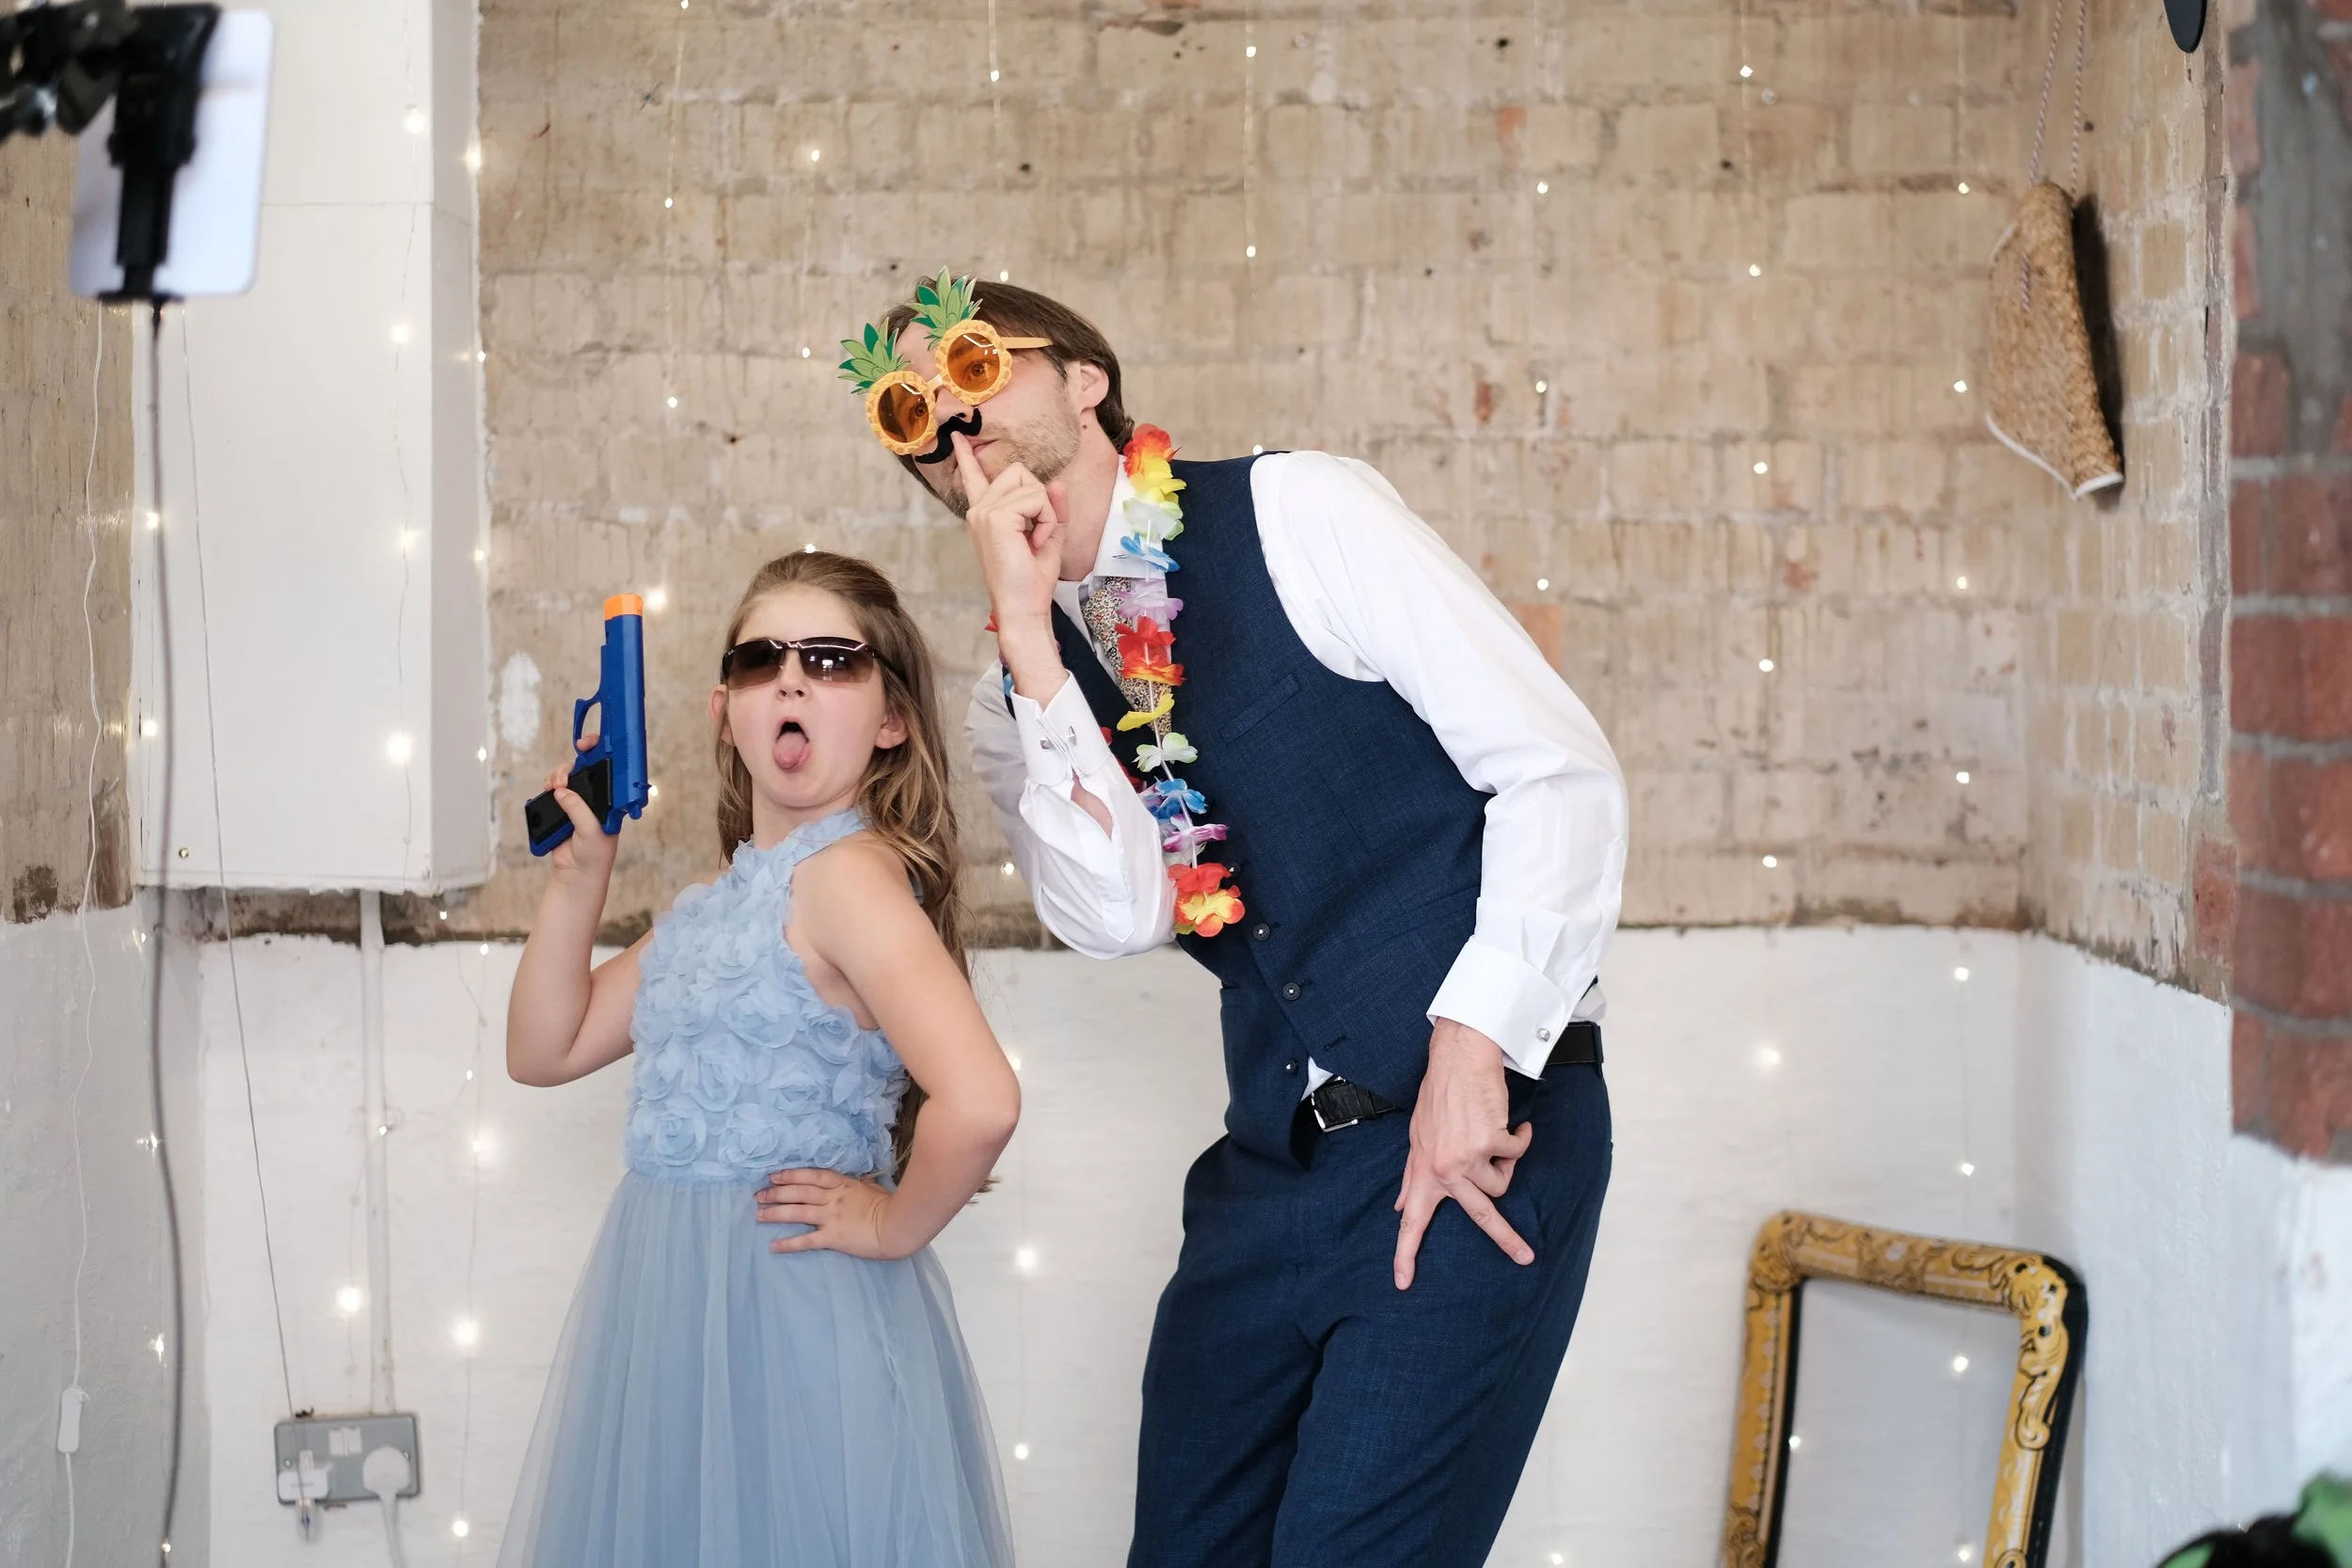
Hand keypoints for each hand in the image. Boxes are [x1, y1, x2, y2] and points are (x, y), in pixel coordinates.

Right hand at [542, 733, 614, 883]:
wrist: (577, 874)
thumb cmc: (595, 854)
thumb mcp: (591, 830)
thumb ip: (578, 809)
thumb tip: (563, 792)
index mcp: (610, 800)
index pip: (607, 770)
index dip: (598, 753)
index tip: (585, 745)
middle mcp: (595, 798)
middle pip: (581, 770)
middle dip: (569, 768)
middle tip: (561, 780)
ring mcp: (578, 803)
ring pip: (565, 779)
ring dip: (556, 776)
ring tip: (552, 786)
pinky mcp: (562, 810)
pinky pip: (554, 792)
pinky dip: (549, 787)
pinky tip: (547, 790)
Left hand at [757, 1167, 906, 1259]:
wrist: (898, 1225)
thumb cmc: (890, 1205)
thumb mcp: (872, 1188)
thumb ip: (857, 1185)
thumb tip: (851, 1182)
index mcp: (843, 1184)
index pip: (812, 1176)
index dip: (791, 1175)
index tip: (774, 1176)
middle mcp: (833, 1198)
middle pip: (799, 1192)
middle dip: (777, 1193)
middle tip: (759, 1195)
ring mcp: (831, 1217)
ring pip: (798, 1212)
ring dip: (776, 1213)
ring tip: (759, 1214)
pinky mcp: (833, 1237)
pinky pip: (807, 1240)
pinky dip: (789, 1243)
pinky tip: (774, 1246)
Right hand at [953, 432, 1066, 684]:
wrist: (1023, 608)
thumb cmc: (1032, 580)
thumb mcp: (1049, 537)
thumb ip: (1053, 508)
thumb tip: (1056, 483)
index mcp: (986, 514)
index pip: (974, 478)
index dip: (967, 457)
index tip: (956, 436)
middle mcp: (979, 509)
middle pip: (1020, 472)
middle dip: (1041, 500)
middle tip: (1036, 536)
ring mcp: (984, 511)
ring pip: (1031, 484)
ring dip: (1046, 512)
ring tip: (1036, 540)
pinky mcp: (995, 516)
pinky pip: (1036, 498)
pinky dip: (1047, 519)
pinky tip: (1035, 541)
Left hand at [1392, 1019, 1532, 1289]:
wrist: (1458, 1060)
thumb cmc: (1441, 1096)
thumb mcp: (1417, 1138)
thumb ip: (1413, 1175)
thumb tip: (1398, 1206)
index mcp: (1423, 1171)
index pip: (1410, 1220)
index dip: (1405, 1254)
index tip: (1402, 1282)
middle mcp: (1443, 1169)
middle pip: (1479, 1215)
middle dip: (1507, 1238)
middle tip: (1525, 1257)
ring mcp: (1467, 1157)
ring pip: (1503, 1181)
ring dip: (1506, 1158)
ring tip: (1493, 1133)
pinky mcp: (1490, 1142)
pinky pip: (1517, 1152)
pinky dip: (1519, 1136)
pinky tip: (1509, 1120)